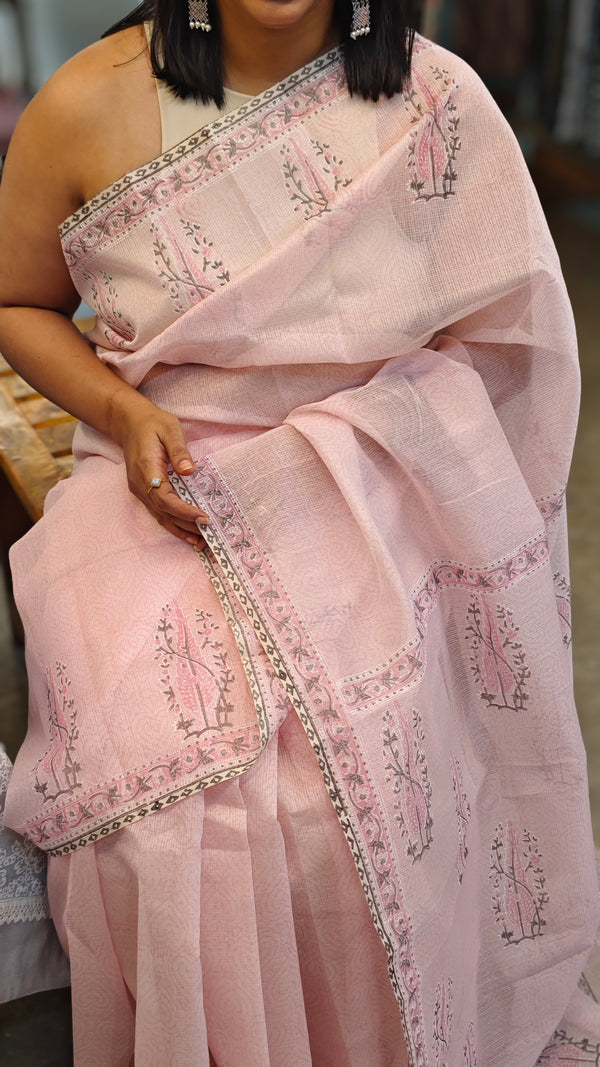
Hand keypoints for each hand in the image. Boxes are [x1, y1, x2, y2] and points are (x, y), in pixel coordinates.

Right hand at [113, 395, 208, 547]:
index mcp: (146, 469)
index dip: (183, 510)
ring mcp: (139, 490)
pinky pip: (158, 512)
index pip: (165, 497)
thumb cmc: (153, 423)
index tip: (203, 517)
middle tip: (210, 533)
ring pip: (160, 516)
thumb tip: (190, 471)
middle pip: (163, 511)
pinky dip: (173, 524)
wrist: (129, 422)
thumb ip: (179, 450)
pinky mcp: (143, 491)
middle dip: (186, 524)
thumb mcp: (169, 429)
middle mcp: (140, 484)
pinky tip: (188, 533)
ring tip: (201, 542)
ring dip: (180, 530)